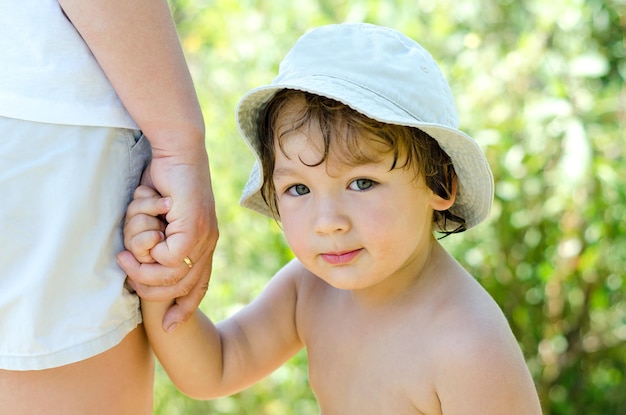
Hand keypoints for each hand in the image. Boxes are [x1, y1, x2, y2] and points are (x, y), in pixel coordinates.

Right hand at [118, 150, 218, 331]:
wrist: (177, 152)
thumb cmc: (165, 183)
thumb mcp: (162, 218)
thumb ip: (160, 240)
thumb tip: (148, 262)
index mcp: (205, 242)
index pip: (200, 284)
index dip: (186, 307)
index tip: (171, 327)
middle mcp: (209, 242)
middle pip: (186, 286)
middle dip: (153, 289)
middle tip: (128, 274)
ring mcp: (204, 235)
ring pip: (176, 275)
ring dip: (146, 271)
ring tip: (127, 258)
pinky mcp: (193, 226)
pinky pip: (170, 257)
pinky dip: (150, 253)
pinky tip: (139, 241)